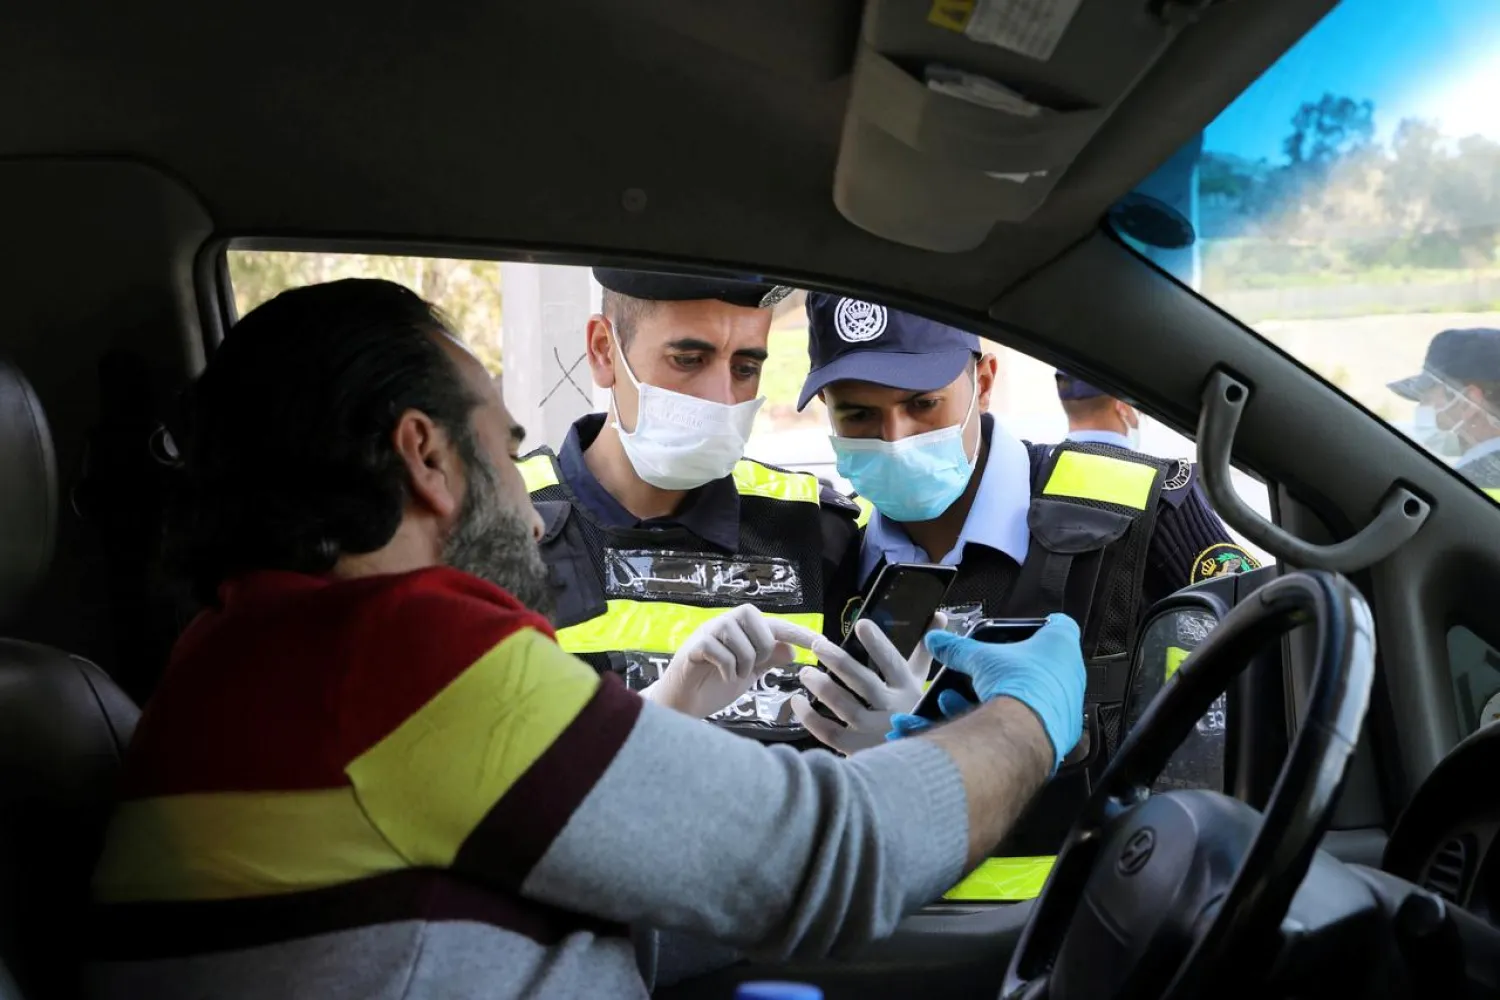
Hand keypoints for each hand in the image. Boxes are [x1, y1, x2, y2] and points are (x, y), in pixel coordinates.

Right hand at [639, 604, 817, 718]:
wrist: (680, 706)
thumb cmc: (712, 687)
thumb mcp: (747, 674)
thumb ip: (768, 660)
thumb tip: (793, 649)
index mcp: (741, 630)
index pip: (775, 625)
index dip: (799, 632)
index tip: (822, 643)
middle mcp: (724, 625)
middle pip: (755, 620)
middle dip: (761, 647)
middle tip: (752, 668)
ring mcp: (707, 633)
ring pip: (738, 636)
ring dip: (743, 662)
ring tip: (734, 675)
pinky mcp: (693, 647)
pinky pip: (717, 649)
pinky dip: (727, 668)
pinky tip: (723, 677)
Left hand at [788, 612, 945, 754]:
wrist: (920, 762)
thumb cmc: (917, 712)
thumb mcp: (923, 681)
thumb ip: (926, 650)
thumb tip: (939, 615)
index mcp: (909, 689)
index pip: (893, 663)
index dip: (878, 644)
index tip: (861, 624)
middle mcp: (894, 709)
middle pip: (864, 683)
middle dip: (840, 661)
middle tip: (818, 645)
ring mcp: (876, 732)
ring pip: (846, 708)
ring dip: (824, 688)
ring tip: (805, 672)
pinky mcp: (860, 750)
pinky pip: (831, 734)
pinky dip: (812, 719)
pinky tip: (798, 702)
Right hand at [891, 614, 1085, 772]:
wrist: (1027, 732)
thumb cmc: (1019, 687)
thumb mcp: (979, 658)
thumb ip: (958, 648)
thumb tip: (938, 641)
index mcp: (1060, 644)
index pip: (1057, 624)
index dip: (1039, 625)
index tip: (1024, 629)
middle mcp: (1071, 672)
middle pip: (1040, 662)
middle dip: (1011, 666)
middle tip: (989, 669)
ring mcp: (1068, 702)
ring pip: (1035, 692)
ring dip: (1005, 693)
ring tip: (970, 697)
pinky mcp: (1060, 729)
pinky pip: (1034, 718)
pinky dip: (1011, 718)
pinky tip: (984, 720)